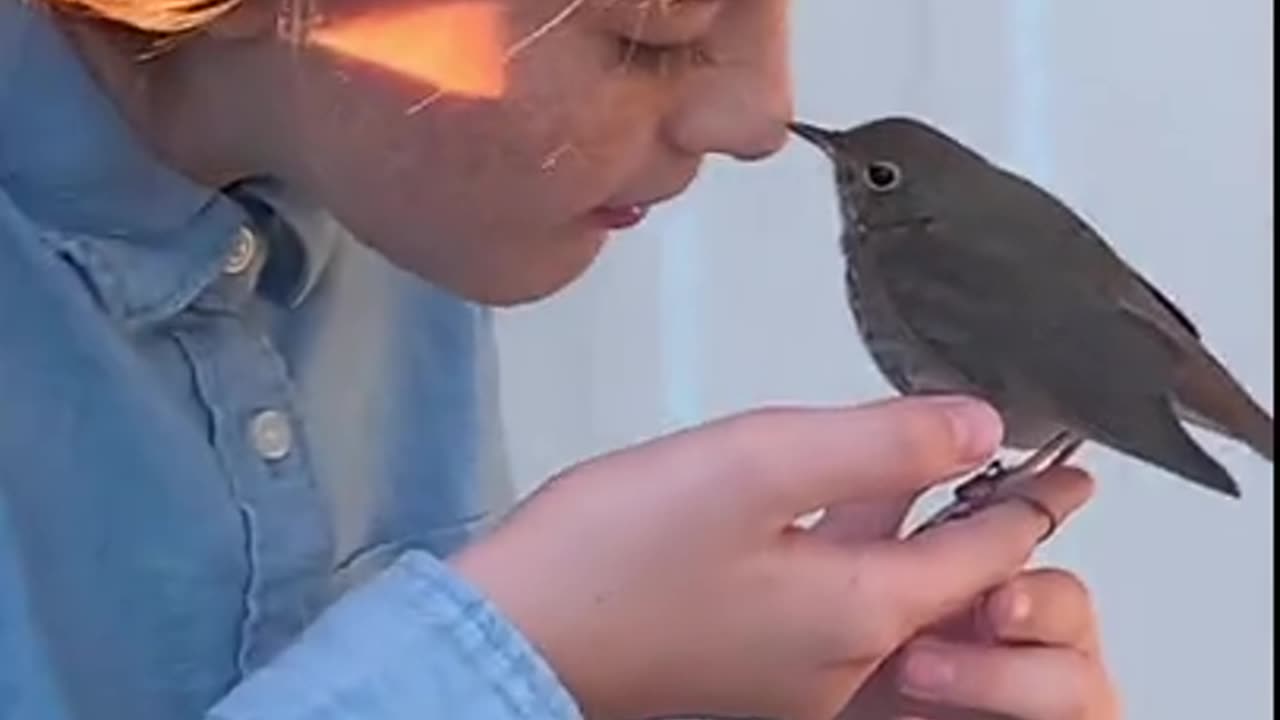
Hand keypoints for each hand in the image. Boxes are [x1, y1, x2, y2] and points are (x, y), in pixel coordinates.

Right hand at [450, 397, 1091, 719]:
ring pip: (879, 588)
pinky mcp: (739, 661)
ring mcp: (786, 671)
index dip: (1033, 500)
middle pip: (939, 582)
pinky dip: (848, 551)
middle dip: (985, 522)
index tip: (1074, 470)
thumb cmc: (609, 559)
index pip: (983, 552)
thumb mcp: (755, 465)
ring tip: (941, 478)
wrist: (511, 636)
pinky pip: (822, 599)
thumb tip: (975, 426)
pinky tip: (829, 510)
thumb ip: (876, 444)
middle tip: (1023, 472)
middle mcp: (835, 658)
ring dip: (915, 532)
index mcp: (855, 609)